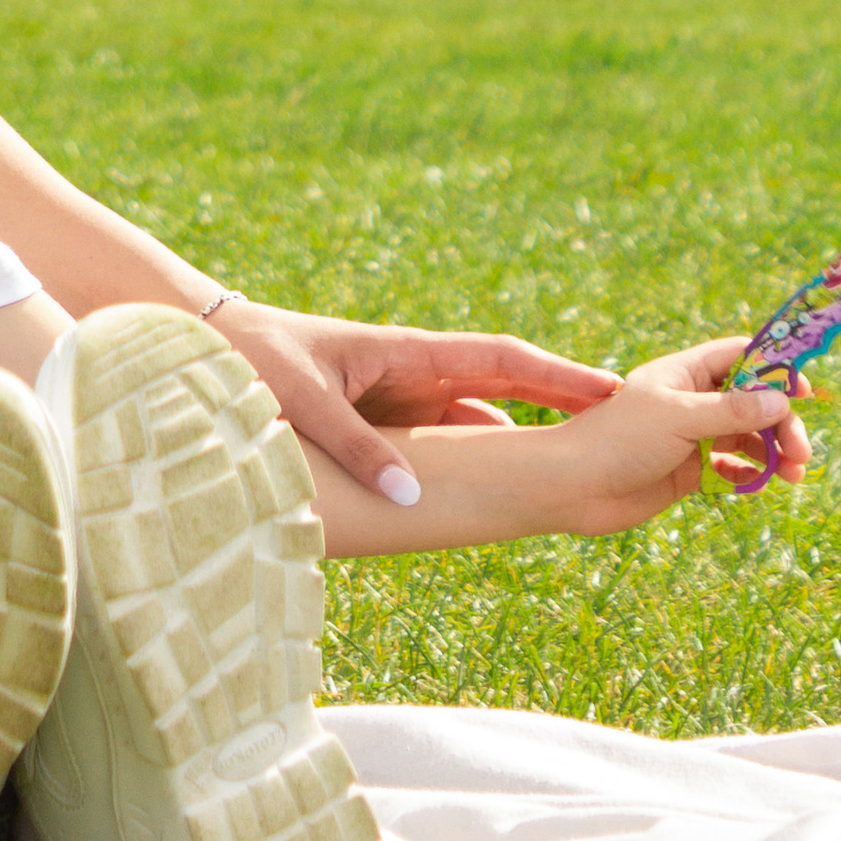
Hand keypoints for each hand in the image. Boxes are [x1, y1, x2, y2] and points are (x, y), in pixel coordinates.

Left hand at [221, 301, 625, 498]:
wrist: (208, 344)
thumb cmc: (253, 359)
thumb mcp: (302, 399)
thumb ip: (354, 444)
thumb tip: (411, 495)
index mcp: (405, 351)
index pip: (499, 359)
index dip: (557, 376)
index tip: (614, 390)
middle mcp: (414, 372)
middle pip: (507, 389)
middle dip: (565, 407)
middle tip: (632, 432)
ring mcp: (402, 398)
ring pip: (479, 423)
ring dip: (523, 442)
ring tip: (584, 473)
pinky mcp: (383, 424)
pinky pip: (442, 444)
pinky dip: (475, 464)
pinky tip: (504, 496)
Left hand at [537, 336, 806, 532]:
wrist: (576, 488)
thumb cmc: (619, 440)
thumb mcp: (678, 418)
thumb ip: (731, 410)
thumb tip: (783, 401)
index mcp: (684, 373)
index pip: (739, 356)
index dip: (774, 367)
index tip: (805, 390)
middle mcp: (690, 401)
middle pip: (752, 402)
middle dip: (781, 422)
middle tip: (800, 452)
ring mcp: (691, 436)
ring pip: (747, 436)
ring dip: (774, 451)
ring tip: (793, 474)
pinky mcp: (689, 471)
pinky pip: (732, 467)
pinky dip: (751, 473)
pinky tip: (761, 484)